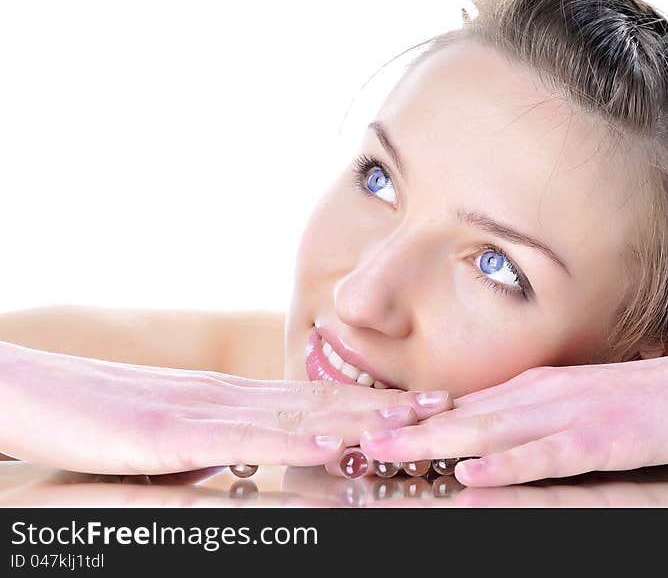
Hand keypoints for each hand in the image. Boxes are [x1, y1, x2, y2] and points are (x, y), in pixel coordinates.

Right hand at [0, 341, 450, 474]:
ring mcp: (207, 410)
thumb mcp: (174, 437)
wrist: (36, 393)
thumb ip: (218, 443)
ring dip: (360, 418)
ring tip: (413, 422)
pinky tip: (333, 440)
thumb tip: (251, 458)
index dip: (373, 403)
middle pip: (323, 399)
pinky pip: (245, 437)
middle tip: (443, 408)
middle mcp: (233, 396)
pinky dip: (294, 438)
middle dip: (387, 406)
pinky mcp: (174, 432)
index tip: (421, 407)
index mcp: (235, 399)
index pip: (316, 399)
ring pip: (298, 413)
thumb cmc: (103, 417)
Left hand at [359, 338, 667, 486]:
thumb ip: (538, 417)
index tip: (365, 427)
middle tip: (353, 441)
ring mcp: (573, 414)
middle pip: (462, 415)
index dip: (412, 416)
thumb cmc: (653, 398)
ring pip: (491, 432)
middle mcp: (544, 394)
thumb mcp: (584, 404)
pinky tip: (469, 474)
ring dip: (435, 444)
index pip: (463, 403)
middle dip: (405, 429)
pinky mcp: (606, 438)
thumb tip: (492, 434)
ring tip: (384, 453)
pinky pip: (546, 456)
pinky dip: (505, 466)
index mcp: (537, 387)